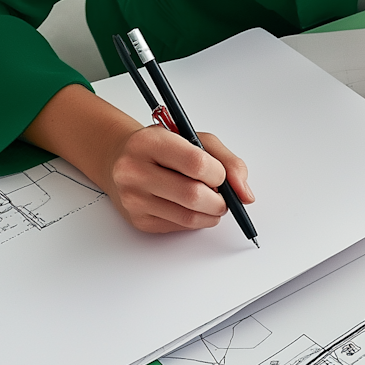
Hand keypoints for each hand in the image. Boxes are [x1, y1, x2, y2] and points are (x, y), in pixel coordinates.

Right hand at [22, 84, 253, 233]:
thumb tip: (246, 194)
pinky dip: (196, 221)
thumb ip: (225, 159)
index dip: (219, 173)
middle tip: (223, 197)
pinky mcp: (137, 220)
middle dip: (220, 200)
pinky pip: (178, 227)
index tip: (221, 175)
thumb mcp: (193, 138)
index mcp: (149, 142)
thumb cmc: (161, 147)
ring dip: (211, 214)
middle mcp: (134, 170)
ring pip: (188, 216)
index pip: (195, 163)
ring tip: (213, 203)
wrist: (118, 159)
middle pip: (193, 195)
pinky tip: (194, 208)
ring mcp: (133, 198)